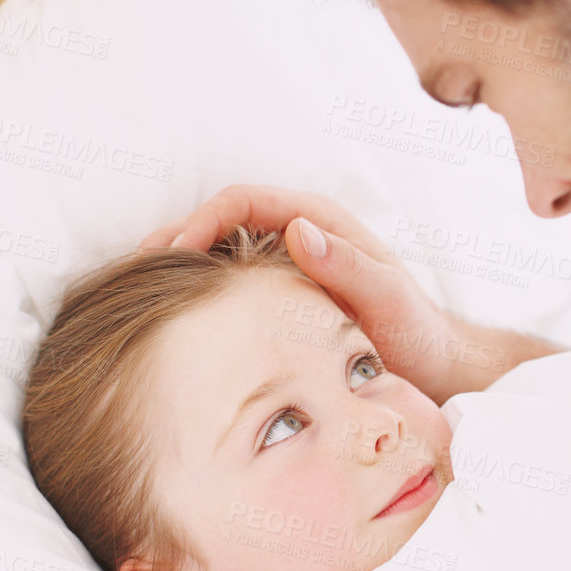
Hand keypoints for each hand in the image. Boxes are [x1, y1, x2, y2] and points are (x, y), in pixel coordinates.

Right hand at [140, 184, 508, 401]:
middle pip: (219, 219)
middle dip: (174, 237)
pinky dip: (198, 293)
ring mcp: (286, 266)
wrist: (435, 369)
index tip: (174, 253)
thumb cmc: (416, 334)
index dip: (201, 219)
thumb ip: (349, 266)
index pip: (243, 201)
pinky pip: (230, 283)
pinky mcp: (280, 297)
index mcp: (320, 222)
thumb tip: (298, 231)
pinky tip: (175, 319)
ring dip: (179, 265)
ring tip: (140, 293)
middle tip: (135, 270)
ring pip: (218, 251)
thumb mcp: (387, 300)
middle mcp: (298, 236)